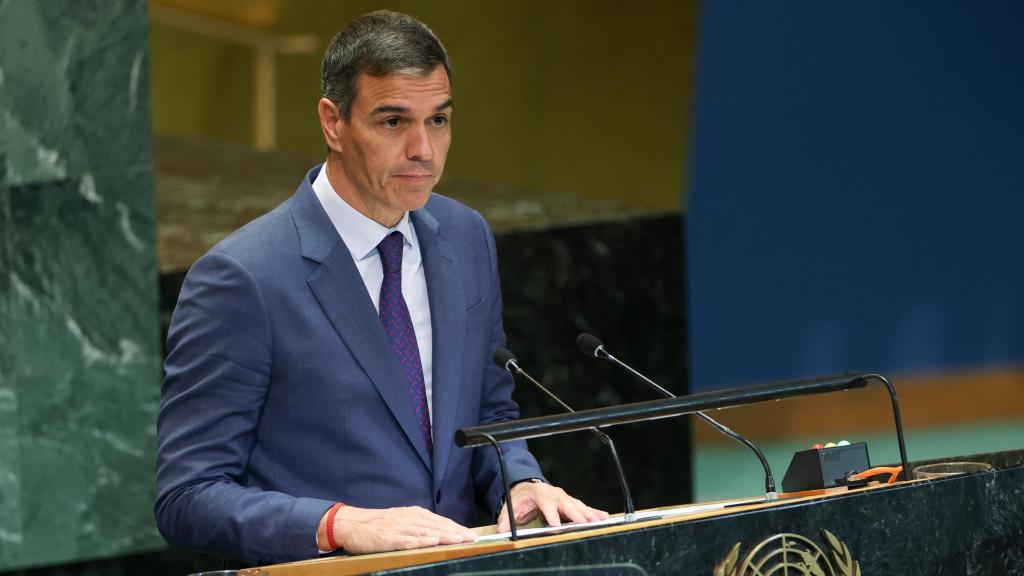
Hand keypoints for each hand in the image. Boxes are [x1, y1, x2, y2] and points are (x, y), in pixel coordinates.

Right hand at [318, 505, 476, 554]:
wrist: (352, 523)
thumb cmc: (379, 524)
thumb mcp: (402, 520)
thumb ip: (420, 526)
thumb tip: (440, 532)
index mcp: (415, 514)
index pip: (441, 521)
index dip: (457, 528)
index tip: (471, 534)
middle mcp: (410, 518)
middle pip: (438, 525)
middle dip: (456, 532)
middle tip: (473, 538)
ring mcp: (400, 528)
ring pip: (426, 532)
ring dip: (444, 536)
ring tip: (460, 540)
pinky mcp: (389, 538)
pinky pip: (408, 541)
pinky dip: (421, 542)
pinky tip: (433, 543)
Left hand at [495, 481, 608, 532]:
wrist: (528, 488)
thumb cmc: (522, 499)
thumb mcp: (511, 507)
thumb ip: (506, 519)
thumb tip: (501, 529)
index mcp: (540, 494)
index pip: (546, 504)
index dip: (551, 515)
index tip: (556, 526)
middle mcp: (555, 494)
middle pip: (567, 504)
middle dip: (576, 515)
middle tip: (586, 524)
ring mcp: (564, 498)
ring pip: (578, 506)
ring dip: (589, 514)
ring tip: (600, 522)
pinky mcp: (570, 503)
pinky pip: (583, 508)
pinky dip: (594, 512)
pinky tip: (604, 517)